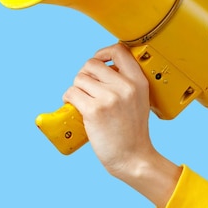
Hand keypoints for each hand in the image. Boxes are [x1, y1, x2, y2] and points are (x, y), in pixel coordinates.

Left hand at [63, 43, 180, 207]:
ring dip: (76, 90)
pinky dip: (68, 99)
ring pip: (79, 79)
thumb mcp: (139, 100)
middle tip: (87, 90)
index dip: (104, 52)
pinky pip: (71, 93)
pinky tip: (75, 108)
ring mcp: (109, 98)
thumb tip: (100, 68)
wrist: (133, 158)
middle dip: (84, 75)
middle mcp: (125, 86)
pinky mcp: (94, 110)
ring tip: (82, 102)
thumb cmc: (133, 132)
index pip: (119, 50)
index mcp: (138, 81)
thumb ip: (124, 82)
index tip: (99, 60)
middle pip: (92, 64)